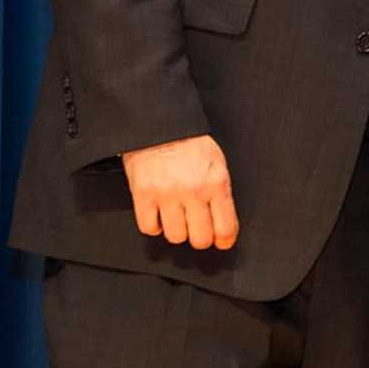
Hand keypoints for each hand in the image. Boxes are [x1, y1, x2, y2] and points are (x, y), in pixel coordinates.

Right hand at [120, 135, 238, 250]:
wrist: (160, 125)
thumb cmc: (191, 143)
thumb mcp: (217, 164)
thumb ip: (220, 191)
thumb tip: (223, 220)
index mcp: (216, 183)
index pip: (225, 226)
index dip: (225, 240)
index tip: (222, 242)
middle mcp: (193, 192)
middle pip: (200, 238)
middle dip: (201, 239)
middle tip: (199, 233)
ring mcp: (166, 194)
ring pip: (175, 236)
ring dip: (178, 232)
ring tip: (178, 221)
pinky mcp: (142, 194)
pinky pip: (149, 227)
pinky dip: (154, 226)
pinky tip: (159, 217)